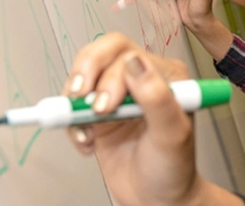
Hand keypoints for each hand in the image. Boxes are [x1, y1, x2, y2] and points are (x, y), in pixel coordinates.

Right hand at [63, 33, 200, 205]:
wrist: (157, 198)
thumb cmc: (173, 167)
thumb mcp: (172, 134)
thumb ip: (157, 97)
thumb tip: (135, 62)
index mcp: (167, 75)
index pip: (130, 55)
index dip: (110, 76)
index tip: (105, 108)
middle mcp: (142, 79)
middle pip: (103, 54)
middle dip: (86, 75)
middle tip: (81, 104)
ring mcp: (119, 95)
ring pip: (84, 76)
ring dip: (76, 103)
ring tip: (87, 133)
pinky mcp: (100, 114)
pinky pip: (73, 105)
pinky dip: (71, 124)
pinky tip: (88, 144)